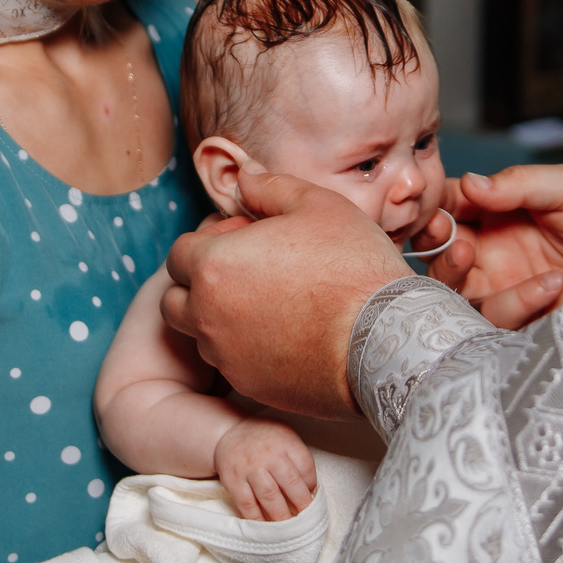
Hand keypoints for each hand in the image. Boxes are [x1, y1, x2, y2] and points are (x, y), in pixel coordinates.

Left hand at [162, 172, 405, 422]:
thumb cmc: (352, 267)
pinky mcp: (251, 385)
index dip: (209, 241)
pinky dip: (245, 348)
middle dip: (200, 283)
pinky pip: (232, 363)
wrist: (386, 340)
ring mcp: (227, 355)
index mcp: (214, 265)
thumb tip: (244, 177)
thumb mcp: (317, 204)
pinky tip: (285, 333)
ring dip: (220, 317)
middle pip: (176, 298)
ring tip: (268, 302)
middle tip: (247, 272)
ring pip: (201, 334)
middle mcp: (208, 316)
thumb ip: (269, 187)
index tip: (244, 240)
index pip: (178, 253)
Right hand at [212, 418, 317, 519]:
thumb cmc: (265, 440)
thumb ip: (298, 458)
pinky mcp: (233, 480)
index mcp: (285, 442)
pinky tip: (265, 526)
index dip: (312, 484)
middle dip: (301, 504)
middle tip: (306, 519)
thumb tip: (309, 489)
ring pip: (269, 497)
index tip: (311, 495)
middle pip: (290, 483)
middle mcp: (267, 454)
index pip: (305, 466)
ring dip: (281, 515)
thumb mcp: (286, 437)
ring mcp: (249, 468)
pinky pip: (247, 504)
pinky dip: (258, 518)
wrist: (230, 433)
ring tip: (289, 527)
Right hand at [424, 164, 562, 328]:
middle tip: (459, 244)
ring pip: (457, 294)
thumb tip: (470, 183)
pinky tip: (550, 286)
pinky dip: (515, 304)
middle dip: (437, 250)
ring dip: (462, 277)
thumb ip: (519, 183)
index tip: (436, 211)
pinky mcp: (526, 322)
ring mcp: (508, 288)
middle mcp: (497, 252)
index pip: (450, 208)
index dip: (435, 209)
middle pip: (439, 255)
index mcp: (501, 212)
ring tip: (492, 260)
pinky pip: (497, 321)